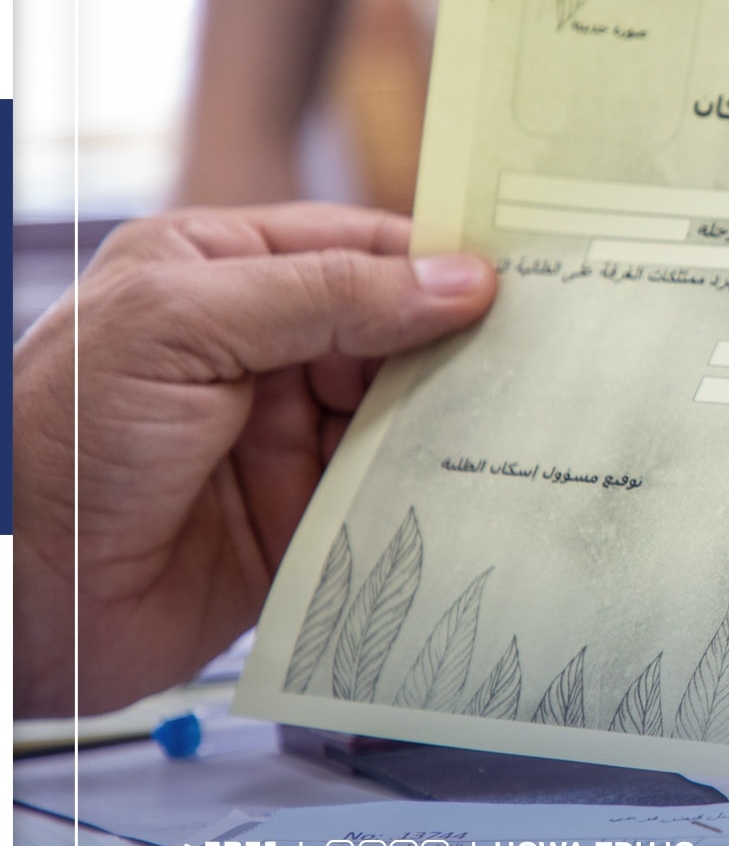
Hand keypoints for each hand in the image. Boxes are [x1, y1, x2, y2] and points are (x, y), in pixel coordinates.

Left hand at [13, 204, 495, 715]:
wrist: (14, 598)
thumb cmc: (62, 436)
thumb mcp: (184, 324)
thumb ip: (327, 295)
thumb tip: (464, 281)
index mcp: (224, 270)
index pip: (361, 248)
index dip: (443, 261)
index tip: (533, 276)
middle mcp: (261, 347)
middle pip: (398, 331)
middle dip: (466, 343)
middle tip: (557, 353)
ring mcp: (284, 434)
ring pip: (404, 412)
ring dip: (460, 420)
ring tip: (542, 418)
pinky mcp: (303, 516)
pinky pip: (391, 492)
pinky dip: (437, 489)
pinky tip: (490, 484)